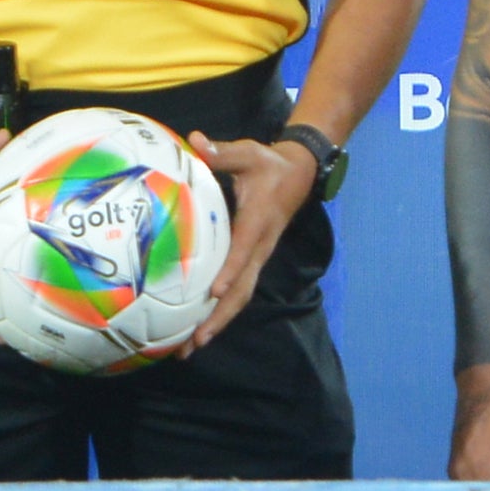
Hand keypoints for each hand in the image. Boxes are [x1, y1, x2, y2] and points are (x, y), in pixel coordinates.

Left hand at [188, 138, 311, 351]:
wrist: (299, 174)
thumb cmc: (269, 164)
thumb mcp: (249, 152)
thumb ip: (222, 151)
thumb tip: (195, 141)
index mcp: (258, 223)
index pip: (244, 251)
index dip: (230, 271)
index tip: (213, 292)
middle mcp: (260, 247)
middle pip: (243, 290)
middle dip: (220, 317)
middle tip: (195, 341)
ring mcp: (258, 258)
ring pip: (240, 297)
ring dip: (217, 323)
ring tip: (190, 349)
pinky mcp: (252, 262)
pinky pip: (237, 292)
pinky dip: (219, 314)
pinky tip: (197, 330)